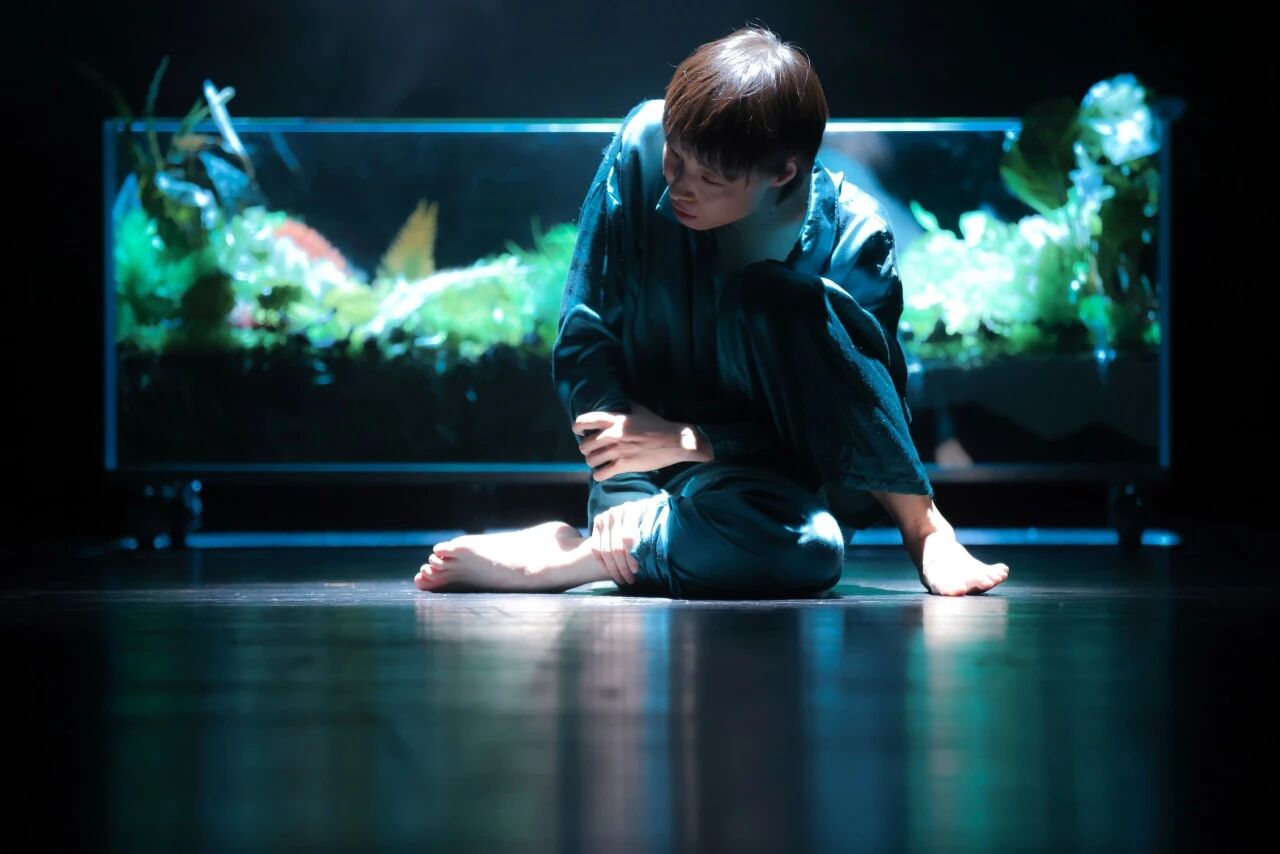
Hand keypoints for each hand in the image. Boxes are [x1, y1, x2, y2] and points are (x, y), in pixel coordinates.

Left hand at [574, 400, 703, 480]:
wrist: (673, 441)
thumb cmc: (657, 424)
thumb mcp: (639, 410)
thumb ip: (625, 406)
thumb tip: (617, 401)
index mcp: (615, 419)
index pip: (585, 420)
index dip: (577, 427)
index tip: (578, 431)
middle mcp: (613, 434)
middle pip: (584, 445)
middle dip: (586, 449)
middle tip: (593, 450)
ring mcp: (617, 451)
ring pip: (590, 460)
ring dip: (593, 462)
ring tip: (598, 462)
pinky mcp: (624, 465)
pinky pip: (601, 474)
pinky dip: (599, 475)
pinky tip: (603, 472)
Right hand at [590, 498, 649, 585]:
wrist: (636, 509)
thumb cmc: (649, 519)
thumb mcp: (654, 524)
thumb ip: (650, 537)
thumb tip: (646, 559)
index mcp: (632, 510)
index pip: (627, 539)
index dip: (631, 557)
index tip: (636, 570)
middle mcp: (615, 513)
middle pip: (615, 547)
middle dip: (622, 567)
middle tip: (629, 580)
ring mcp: (604, 518)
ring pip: (604, 550)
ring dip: (613, 569)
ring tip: (622, 579)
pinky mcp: (597, 524)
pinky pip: (595, 548)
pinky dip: (602, 563)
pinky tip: (610, 572)